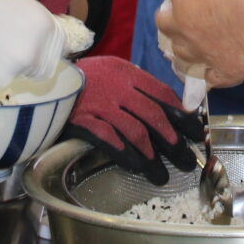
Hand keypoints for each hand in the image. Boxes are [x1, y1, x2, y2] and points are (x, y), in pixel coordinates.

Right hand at [0, 0, 63, 90]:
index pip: (60, 45)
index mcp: (39, 25)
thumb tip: (30, 27)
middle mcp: (27, 54)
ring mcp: (3, 74)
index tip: (38, 40)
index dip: (47, 42)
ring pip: (7, 71)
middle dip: (24, 56)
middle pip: (37, 64)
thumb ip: (26, 15)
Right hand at [64, 58, 204, 184]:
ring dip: (152, 155)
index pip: (162, 94)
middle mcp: (117, 89)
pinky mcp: (84, 121)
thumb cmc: (86, 77)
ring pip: (135, 132)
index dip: (181, 115)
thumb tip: (167, 106)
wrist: (49, 79)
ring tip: (162, 174)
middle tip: (185, 159)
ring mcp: (101, 106)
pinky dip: (125, 155)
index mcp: (127, 73)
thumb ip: (137, 85)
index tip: (195, 132)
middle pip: (153, 116)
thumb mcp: (114, 70)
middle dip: (173, 140)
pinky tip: (136, 168)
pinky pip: (110, 140)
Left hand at [156, 0, 243, 88]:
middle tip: (193, 5)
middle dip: (174, 11)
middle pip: (163, 20)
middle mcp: (185, 23)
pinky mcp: (224, 71)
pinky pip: (209, 75)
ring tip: (204, 33)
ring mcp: (202, 50)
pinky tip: (222, 57)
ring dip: (188, 40)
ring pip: (180, 51)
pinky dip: (212, 67)